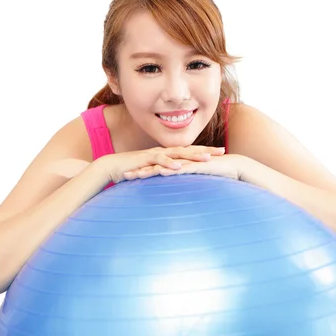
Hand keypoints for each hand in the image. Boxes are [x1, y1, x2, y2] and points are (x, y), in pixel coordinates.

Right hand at [99, 145, 225, 183]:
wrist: (112, 167)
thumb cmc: (133, 172)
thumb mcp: (154, 175)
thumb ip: (167, 177)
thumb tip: (179, 186)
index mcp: (167, 155)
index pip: (190, 152)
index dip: (205, 152)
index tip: (222, 154)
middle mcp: (163, 152)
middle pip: (188, 149)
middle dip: (206, 150)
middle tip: (223, 151)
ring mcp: (155, 154)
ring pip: (177, 153)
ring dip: (192, 155)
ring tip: (207, 158)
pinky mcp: (144, 160)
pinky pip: (158, 160)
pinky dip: (169, 163)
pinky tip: (179, 167)